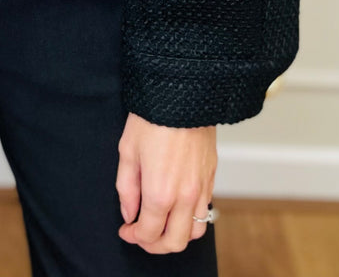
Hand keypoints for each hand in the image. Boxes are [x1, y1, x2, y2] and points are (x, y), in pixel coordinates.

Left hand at [115, 112, 216, 253]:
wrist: (183, 92)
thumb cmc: (152, 117)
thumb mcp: (128, 151)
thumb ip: (126, 188)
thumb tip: (129, 213)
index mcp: (160, 192)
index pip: (149, 233)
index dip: (134, 236)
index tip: (126, 229)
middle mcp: (184, 196)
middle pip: (174, 242)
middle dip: (155, 245)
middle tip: (141, 234)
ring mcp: (202, 188)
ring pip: (195, 232)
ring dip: (177, 236)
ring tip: (161, 224)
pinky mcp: (212, 177)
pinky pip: (205, 210)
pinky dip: (191, 218)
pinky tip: (177, 206)